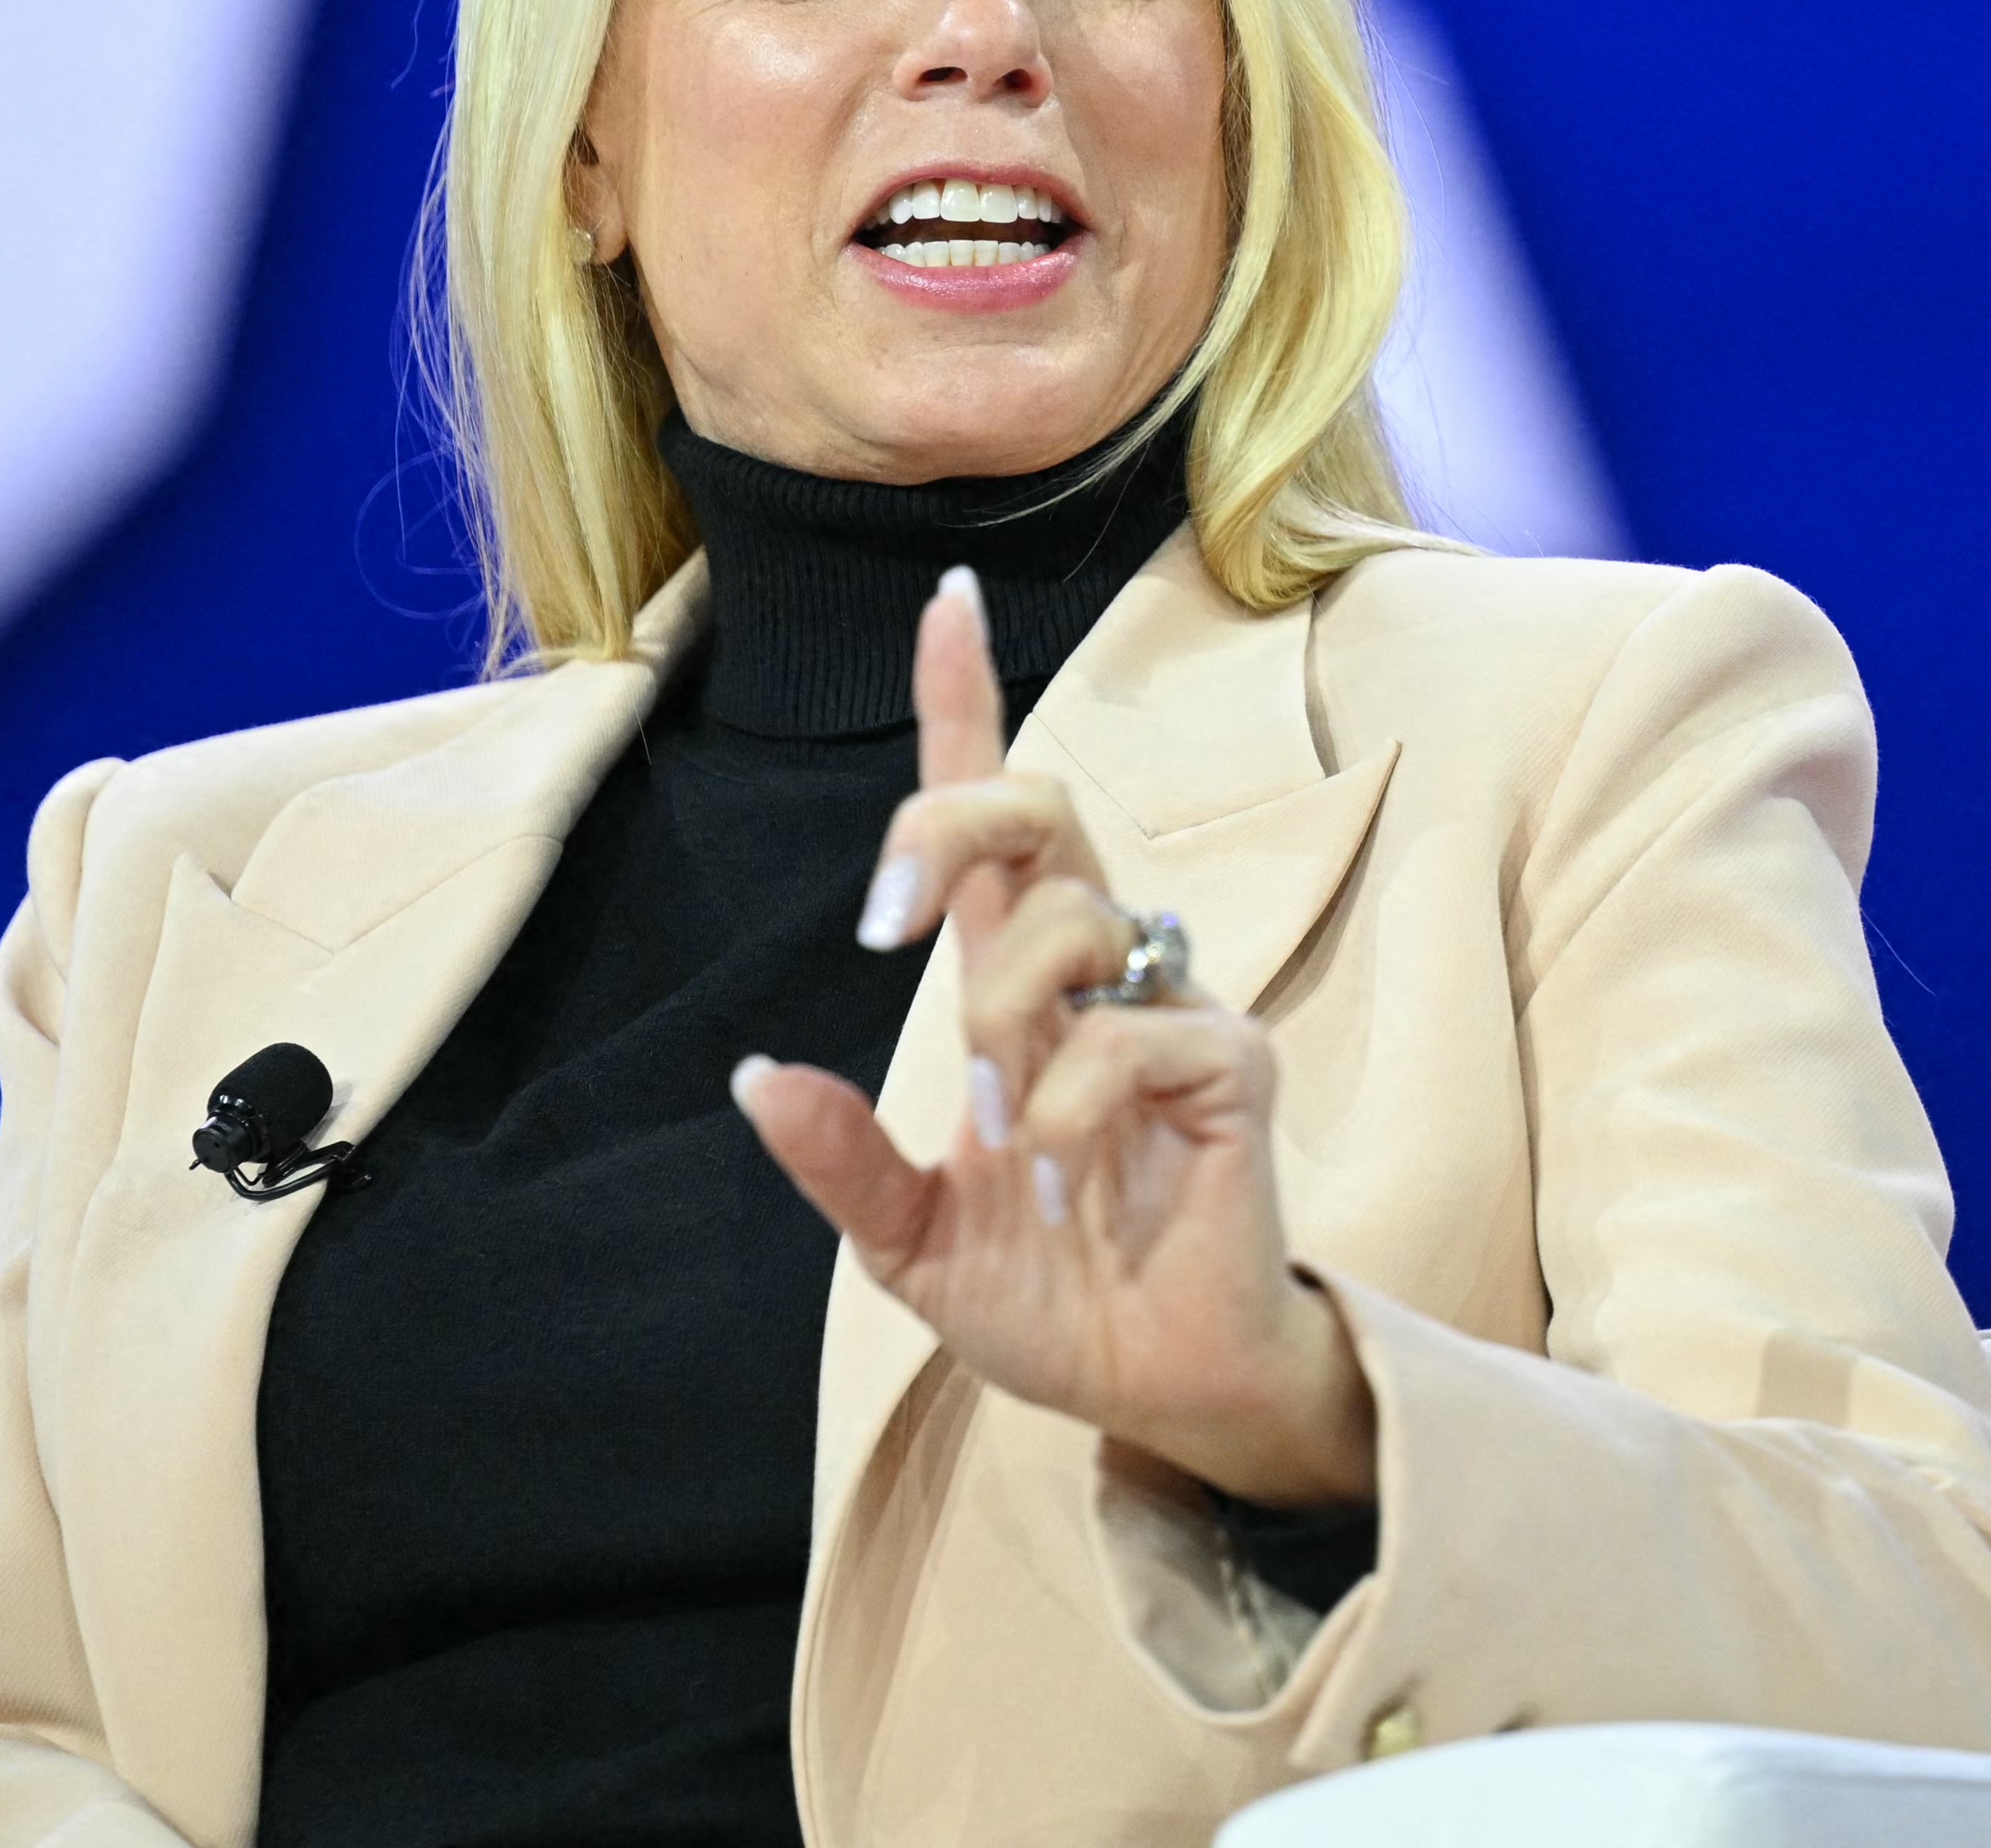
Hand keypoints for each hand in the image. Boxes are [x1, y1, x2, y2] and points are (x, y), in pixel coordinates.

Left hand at [730, 565, 1378, 1510]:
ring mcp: (1171, 1009)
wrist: (1154, 1393)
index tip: (944, 597)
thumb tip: (757, 1077)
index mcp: (1014, 985)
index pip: (992, 815)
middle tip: (886, 923)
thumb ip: (841, 1162)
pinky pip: (1141, 1033)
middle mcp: (1096, 972)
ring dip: (1004, 1018)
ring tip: (1002, 1133)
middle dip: (949, 823)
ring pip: (1076, 918)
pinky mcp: (1233, 1069)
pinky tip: (1060, 1178)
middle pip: (1040, 807)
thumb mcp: (908, 1242)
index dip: (966, 701)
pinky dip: (1070, 1105)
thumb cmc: (1049, 1295)